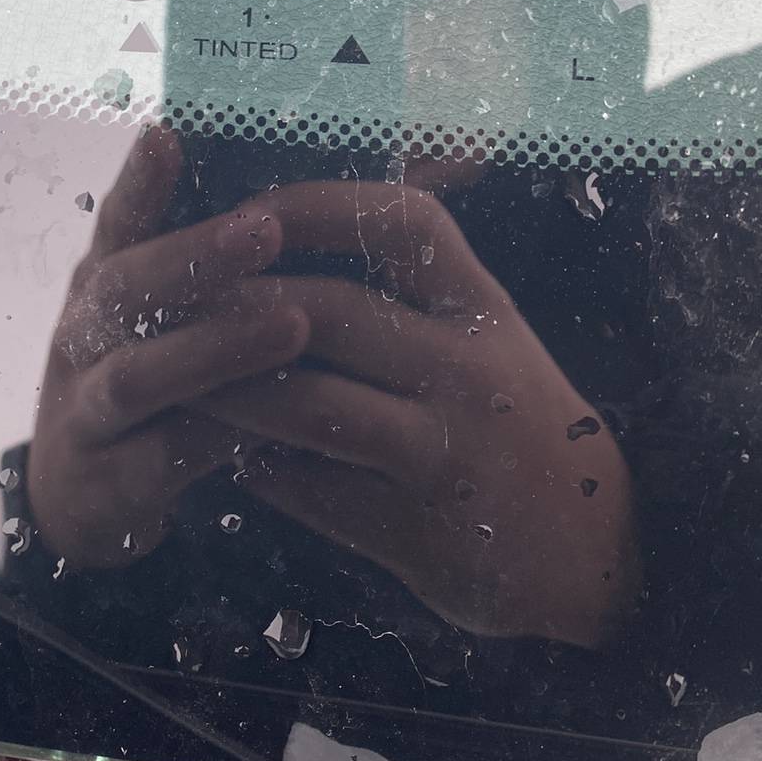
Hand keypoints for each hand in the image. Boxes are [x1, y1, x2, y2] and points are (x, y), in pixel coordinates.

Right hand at [26, 128, 306, 568]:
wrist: (83, 493)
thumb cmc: (151, 371)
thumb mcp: (162, 310)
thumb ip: (216, 256)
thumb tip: (322, 185)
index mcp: (105, 279)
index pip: (118, 218)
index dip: (139, 179)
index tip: (167, 134)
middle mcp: (84, 334)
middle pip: (125, 287)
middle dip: (194, 256)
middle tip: (267, 228)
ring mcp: (86, 407)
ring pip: (139, 374)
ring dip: (214, 348)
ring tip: (292, 324)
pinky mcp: (106, 479)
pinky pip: (161, 458)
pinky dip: (217, 440)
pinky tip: (277, 427)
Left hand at [195, 175, 639, 647]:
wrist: (592, 556)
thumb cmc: (518, 428)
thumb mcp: (486, 342)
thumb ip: (412, 296)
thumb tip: (289, 238)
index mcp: (483, 308)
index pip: (403, 221)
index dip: (319, 204)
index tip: (253, 207)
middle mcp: (470, 368)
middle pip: (333, 310)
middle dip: (237, 302)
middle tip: (169, 298)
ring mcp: (446, 450)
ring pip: (312, 405)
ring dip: (231, 393)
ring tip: (179, 381)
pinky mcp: (421, 529)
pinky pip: (317, 491)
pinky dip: (263, 471)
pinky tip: (232, 459)